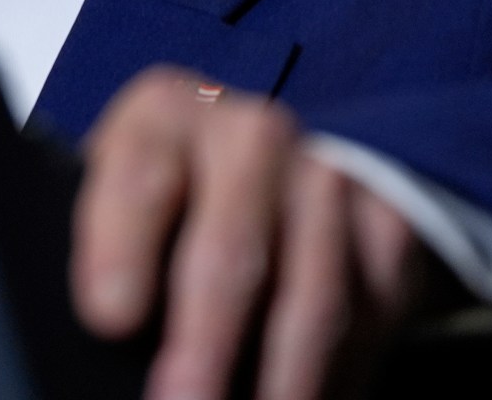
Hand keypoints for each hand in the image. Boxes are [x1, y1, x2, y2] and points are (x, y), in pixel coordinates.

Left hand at [73, 67, 437, 399]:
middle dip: (206, 345)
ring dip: (284, 380)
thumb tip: (111, 337)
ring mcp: (324, 176)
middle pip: (231, 252)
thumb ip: (106, 258)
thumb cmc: (158, 201)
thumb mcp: (111, 205)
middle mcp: (247, 135)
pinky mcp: (384, 222)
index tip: (109, 320)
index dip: (120, 250)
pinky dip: (341, 376)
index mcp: (160, 117)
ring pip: (312, 297)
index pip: (139, 177)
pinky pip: (371, 313)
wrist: (252, 168)